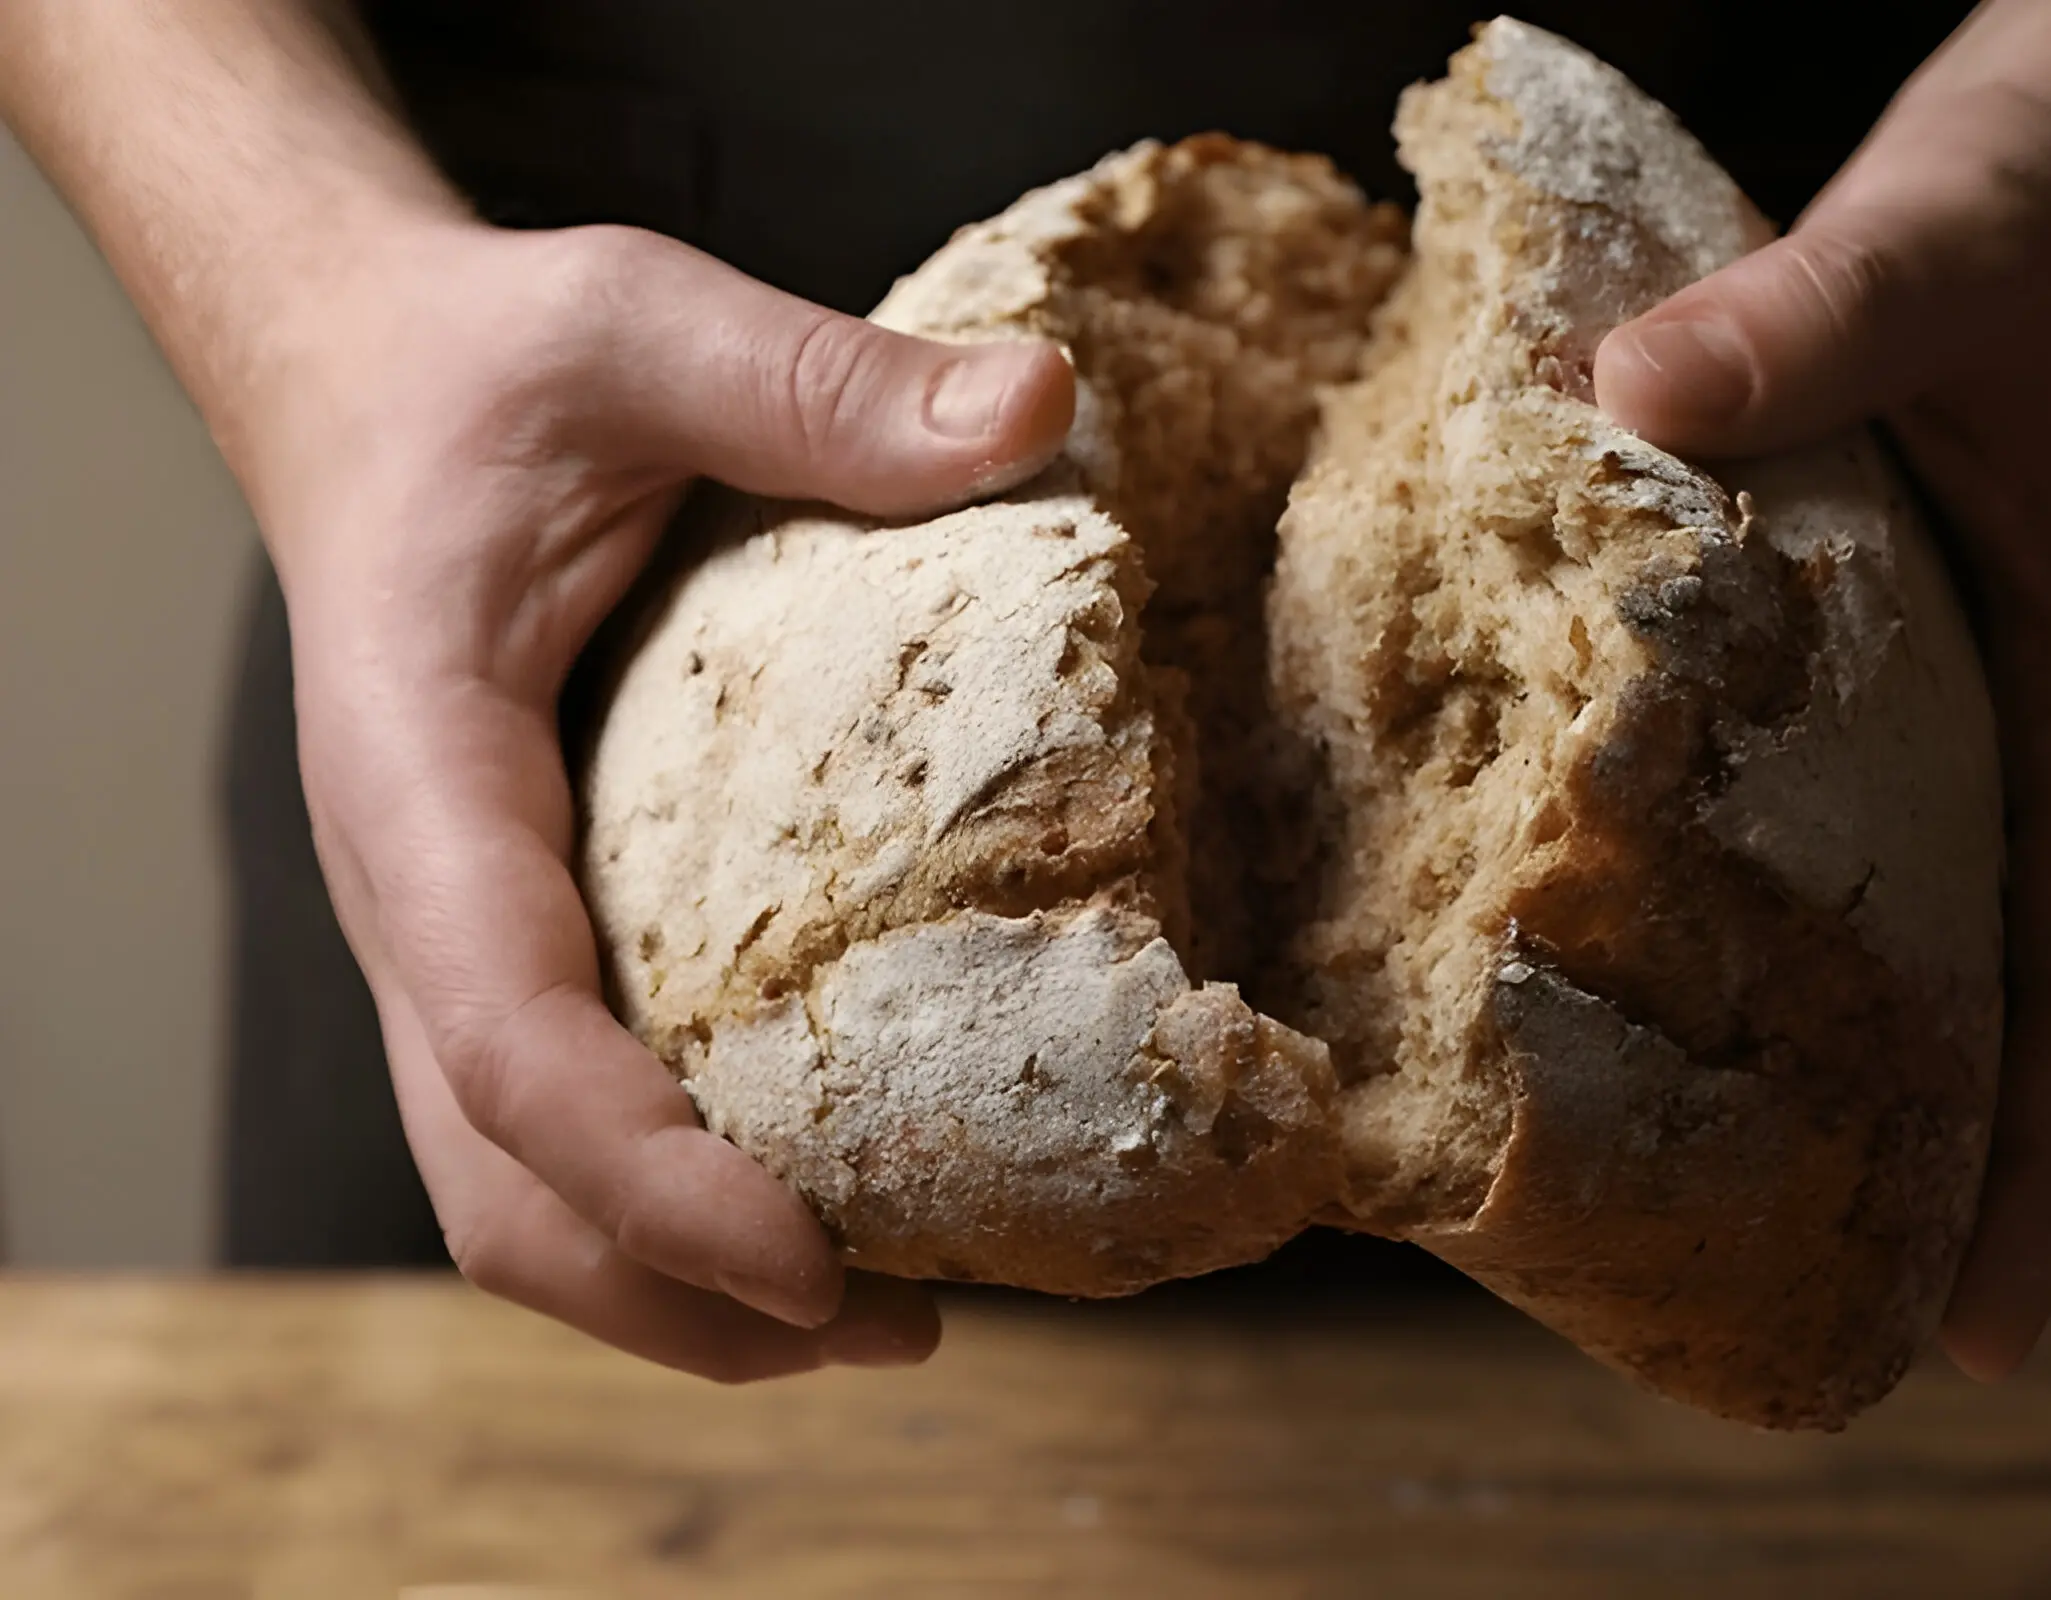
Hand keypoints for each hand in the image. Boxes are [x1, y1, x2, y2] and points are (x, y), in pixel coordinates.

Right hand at [244, 218, 1075, 1378]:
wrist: (371, 390)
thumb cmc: (488, 371)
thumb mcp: (641, 329)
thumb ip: (816, 379)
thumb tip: (1042, 406)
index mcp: (420, 769)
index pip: (501, 1024)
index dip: (643, 1169)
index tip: (807, 1257)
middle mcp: (418, 892)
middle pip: (495, 1179)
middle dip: (672, 1294)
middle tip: (890, 1326)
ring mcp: (455, 934)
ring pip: (512, 1187)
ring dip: (671, 1289)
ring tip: (879, 1317)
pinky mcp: (516, 936)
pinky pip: (559, 1123)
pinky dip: (672, 1204)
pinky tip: (825, 1198)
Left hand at [1589, 71, 2050, 1378]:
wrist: (2049, 143)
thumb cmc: (2039, 210)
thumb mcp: (1934, 258)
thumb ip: (1808, 324)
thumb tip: (1641, 393)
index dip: (2047, 1162)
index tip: (1985, 1328)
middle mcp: (2015, 729)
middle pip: (1990, 998)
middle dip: (1927, 1167)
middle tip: (1814, 1324)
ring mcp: (1930, 698)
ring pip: (1893, 919)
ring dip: (1827, 1057)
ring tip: (1704, 1199)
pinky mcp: (1841, 646)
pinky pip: (1796, 807)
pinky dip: (1734, 895)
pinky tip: (1620, 946)